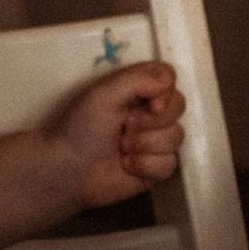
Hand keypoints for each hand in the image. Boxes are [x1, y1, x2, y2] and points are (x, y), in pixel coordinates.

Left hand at [49, 61, 184, 209]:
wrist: (69, 170)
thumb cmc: (80, 128)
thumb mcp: (104, 94)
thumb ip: (138, 79)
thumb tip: (168, 81)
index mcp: (138, 90)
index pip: (169, 79)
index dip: (165, 92)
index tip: (150, 105)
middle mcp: (150, 112)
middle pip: (179, 106)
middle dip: (151, 121)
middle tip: (125, 127)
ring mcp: (156, 140)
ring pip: (176, 136)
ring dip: (145, 144)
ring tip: (121, 148)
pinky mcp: (157, 167)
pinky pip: (170, 163)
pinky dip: (147, 165)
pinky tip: (127, 166)